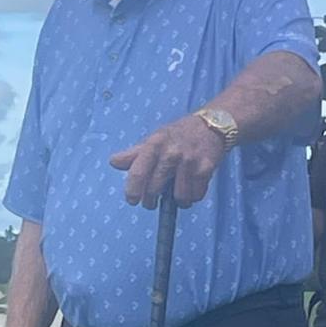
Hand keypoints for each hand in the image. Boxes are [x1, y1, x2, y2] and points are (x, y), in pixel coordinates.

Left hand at [110, 113, 226, 208]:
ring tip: (175, 194)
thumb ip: (134, 154)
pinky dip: (193, 197)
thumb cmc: (179, 134)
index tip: (132, 200)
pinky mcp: (206, 169)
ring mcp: (189, 162)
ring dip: (177, 201)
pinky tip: (191, 188)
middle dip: (151, 201)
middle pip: (155, 189)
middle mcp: (171, 153)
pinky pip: (196, 195)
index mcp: (154, 145)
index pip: (138, 172)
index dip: (132, 191)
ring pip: (179, 197)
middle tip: (151, 201)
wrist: (212, 125)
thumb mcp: (155, 139)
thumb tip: (114, 162)